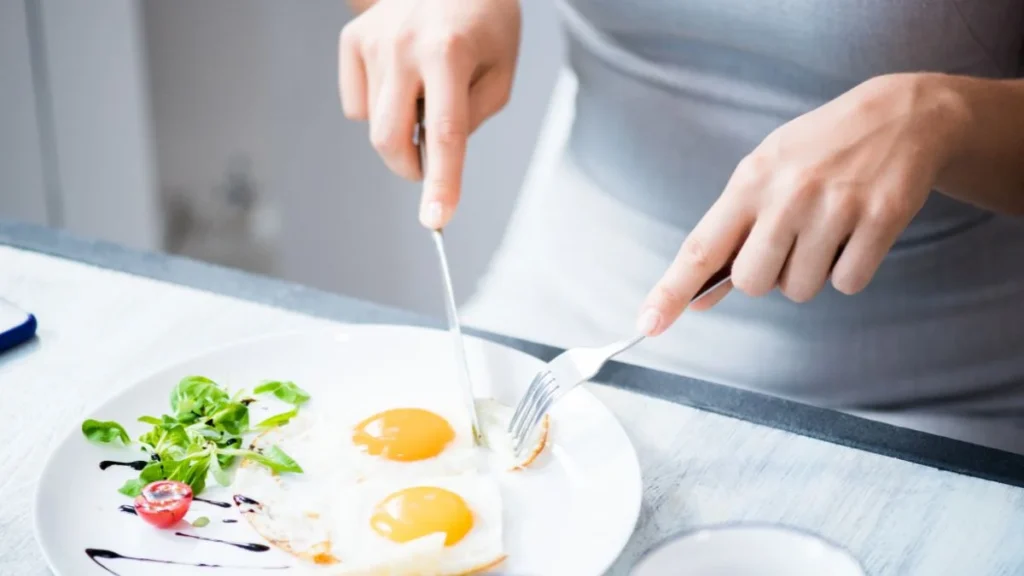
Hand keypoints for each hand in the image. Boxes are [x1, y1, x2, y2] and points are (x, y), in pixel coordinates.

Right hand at [338, 0, 520, 228]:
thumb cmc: (484, 23)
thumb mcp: (500, 71)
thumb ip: (471, 118)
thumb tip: (432, 154)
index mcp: (450, 52)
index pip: (445, 133)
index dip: (441, 182)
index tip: (436, 220)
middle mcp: (404, 44)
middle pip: (390, 138)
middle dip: (409, 167)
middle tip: (428, 165)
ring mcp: (372, 39)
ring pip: (375, 123)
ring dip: (402, 126)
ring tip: (425, 89)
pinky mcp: (352, 39)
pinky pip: (356, 104)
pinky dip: (378, 106)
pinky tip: (400, 77)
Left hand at [637, 73, 963, 336]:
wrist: (902, 115)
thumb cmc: (819, 150)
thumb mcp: (765, 174)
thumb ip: (731, 235)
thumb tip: (698, 296)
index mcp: (749, 182)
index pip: (700, 248)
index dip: (671, 290)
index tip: (648, 324)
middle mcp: (788, 195)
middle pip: (754, 283)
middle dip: (768, 277)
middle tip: (790, 242)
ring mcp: (835, 207)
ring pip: (801, 289)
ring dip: (812, 273)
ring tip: (827, 229)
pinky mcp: (880, 218)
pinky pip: (848, 283)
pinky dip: (850, 270)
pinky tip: (856, 233)